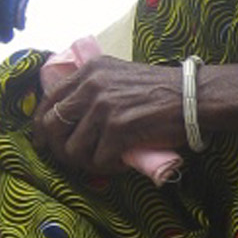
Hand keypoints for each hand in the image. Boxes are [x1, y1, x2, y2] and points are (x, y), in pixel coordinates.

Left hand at [33, 56, 221, 172]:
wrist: (194, 96)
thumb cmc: (161, 89)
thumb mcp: (119, 75)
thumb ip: (93, 88)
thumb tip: (67, 118)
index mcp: (90, 70)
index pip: (50, 99)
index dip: (43, 125)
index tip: (46, 141)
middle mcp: (92, 85)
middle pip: (52, 126)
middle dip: (58, 148)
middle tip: (72, 159)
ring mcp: (104, 107)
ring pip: (74, 149)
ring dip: (86, 162)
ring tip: (104, 161)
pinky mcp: (118, 129)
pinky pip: (99, 160)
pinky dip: (108, 167)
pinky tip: (122, 162)